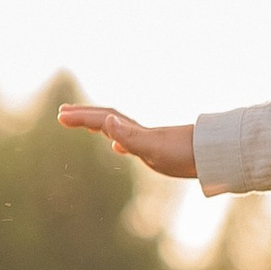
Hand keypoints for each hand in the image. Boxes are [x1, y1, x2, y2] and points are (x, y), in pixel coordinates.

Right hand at [58, 105, 197, 180]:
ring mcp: (147, 140)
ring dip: (97, 124)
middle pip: (105, 119)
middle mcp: (138, 132)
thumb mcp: (152, 147)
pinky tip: (117, 147)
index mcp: (133, 131)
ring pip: (116, 128)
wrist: (210, 155)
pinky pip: (130, 142)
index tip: (60, 116)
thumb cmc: (183, 153)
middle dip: (84, 116)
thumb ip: (128, 136)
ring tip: (84, 124)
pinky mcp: (156, 150)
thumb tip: (107, 121)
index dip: (80, 118)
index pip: (101, 120)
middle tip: (63, 114)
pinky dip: (119, 141)